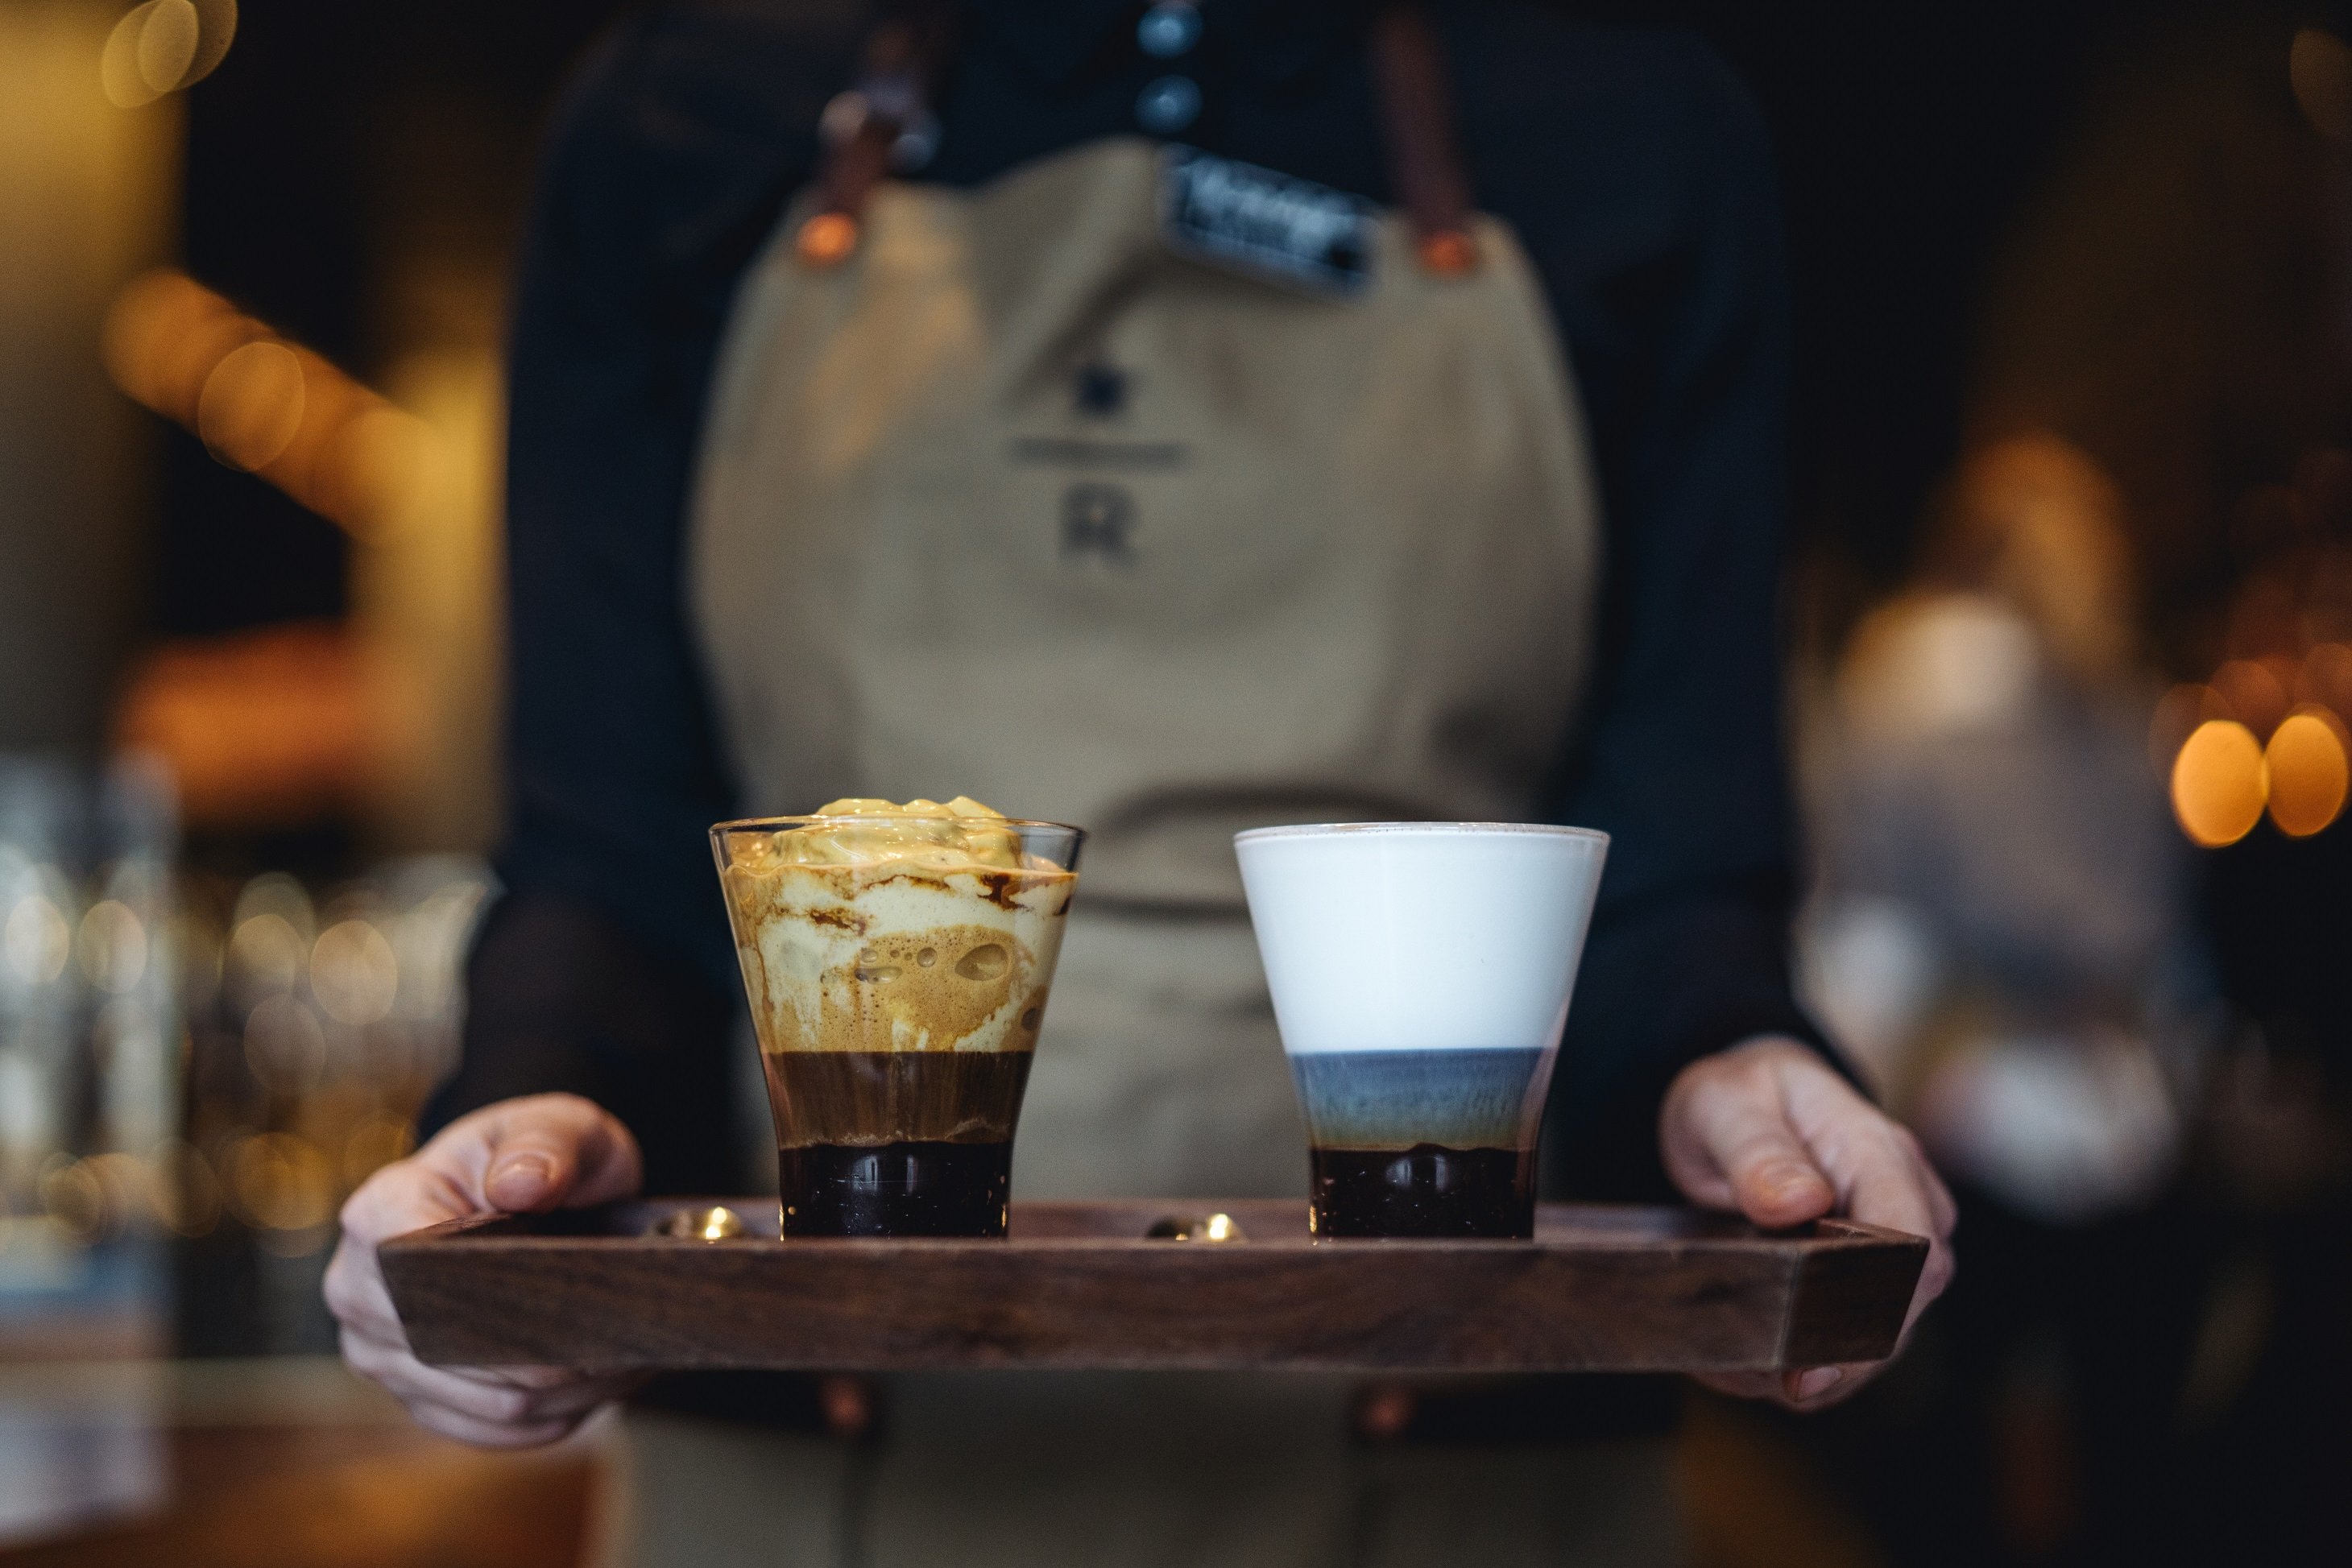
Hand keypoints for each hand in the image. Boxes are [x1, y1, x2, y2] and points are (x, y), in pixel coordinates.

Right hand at [324, 1093, 644, 1447]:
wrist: (526, 1189)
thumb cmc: (536, 1153)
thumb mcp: (557, 1125)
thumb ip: (543, 1144)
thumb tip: (522, 1185)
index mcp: (378, 1212)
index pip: (412, 1268)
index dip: (495, 1289)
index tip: (569, 1287)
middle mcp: (360, 1290)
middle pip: (460, 1351)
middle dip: (552, 1350)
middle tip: (626, 1332)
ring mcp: (382, 1353)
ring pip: (493, 1401)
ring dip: (570, 1388)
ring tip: (628, 1352)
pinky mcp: (421, 1398)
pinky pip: (498, 1429)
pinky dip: (559, 1413)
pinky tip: (601, 1380)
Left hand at [1660, 1036, 1956, 1411]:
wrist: (1744, 1109)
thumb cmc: (1741, 1099)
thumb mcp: (1724, 1105)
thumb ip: (1756, 1150)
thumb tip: (1798, 1202)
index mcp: (1878, 1150)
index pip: (1912, 1238)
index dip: (1874, 1303)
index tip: (1814, 1355)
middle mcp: (1907, 1202)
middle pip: (1905, 1302)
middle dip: (1840, 1353)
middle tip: (1765, 1377)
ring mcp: (1898, 1249)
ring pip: (1883, 1335)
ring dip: (1817, 1368)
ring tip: (1738, 1370)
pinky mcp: (1874, 1283)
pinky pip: (1854, 1341)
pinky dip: (1803, 1364)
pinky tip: (1745, 1366)